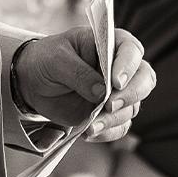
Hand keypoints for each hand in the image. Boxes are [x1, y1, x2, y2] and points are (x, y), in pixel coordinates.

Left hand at [14, 26, 156, 135]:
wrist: (33, 81)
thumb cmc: (47, 59)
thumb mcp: (57, 59)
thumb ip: (79, 73)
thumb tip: (101, 92)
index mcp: (110, 44)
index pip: (131, 51)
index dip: (128, 66)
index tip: (116, 82)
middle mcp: (120, 68)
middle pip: (144, 80)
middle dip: (131, 95)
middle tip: (109, 106)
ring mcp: (116, 92)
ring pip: (132, 107)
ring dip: (114, 119)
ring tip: (91, 125)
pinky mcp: (108, 113)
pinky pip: (119, 126)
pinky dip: (108, 132)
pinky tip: (89, 132)